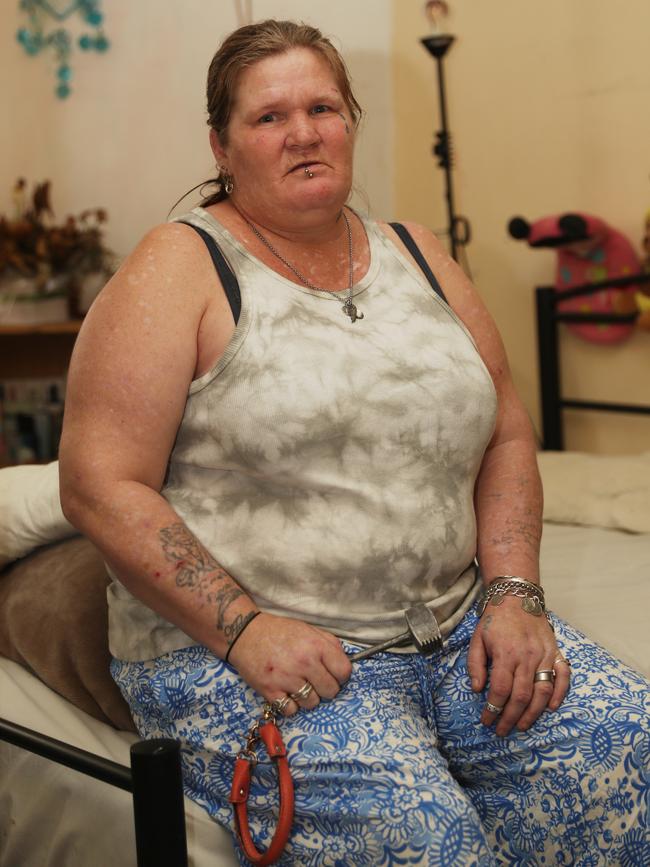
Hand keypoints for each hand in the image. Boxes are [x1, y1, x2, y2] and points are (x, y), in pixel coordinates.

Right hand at [227, 612, 351, 714]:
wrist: (246, 634)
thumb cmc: (279, 632)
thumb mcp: (308, 630)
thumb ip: (330, 645)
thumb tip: (346, 663)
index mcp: (316, 646)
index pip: (344, 672)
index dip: (340, 675)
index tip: (332, 674)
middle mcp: (304, 663)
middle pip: (331, 691)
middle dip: (325, 688)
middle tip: (314, 680)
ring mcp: (287, 678)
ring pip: (312, 703)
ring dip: (307, 697)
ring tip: (297, 684)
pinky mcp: (271, 691)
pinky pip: (292, 710)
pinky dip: (290, 704)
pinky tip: (285, 691)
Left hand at [467, 596, 569, 735]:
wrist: (517, 598)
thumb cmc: (494, 620)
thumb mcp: (477, 639)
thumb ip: (475, 664)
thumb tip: (477, 690)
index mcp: (506, 654)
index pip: (501, 689)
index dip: (493, 709)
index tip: (487, 720)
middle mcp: (528, 657)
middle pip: (521, 696)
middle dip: (510, 717)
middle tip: (502, 730)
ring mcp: (545, 655)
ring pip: (542, 691)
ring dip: (533, 713)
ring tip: (522, 726)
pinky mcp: (556, 652)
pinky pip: (563, 676)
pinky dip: (559, 694)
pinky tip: (550, 708)